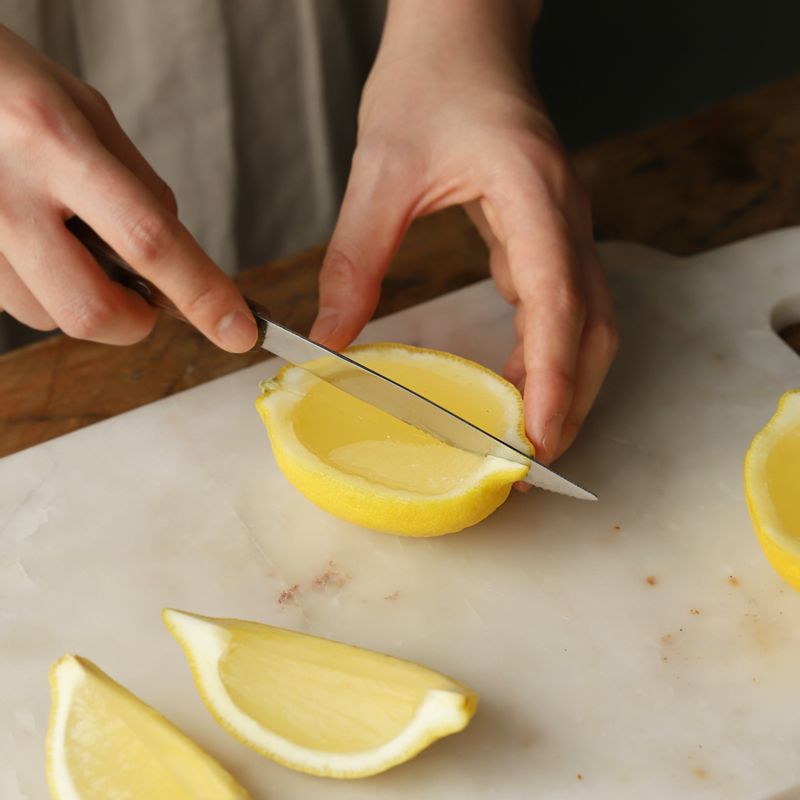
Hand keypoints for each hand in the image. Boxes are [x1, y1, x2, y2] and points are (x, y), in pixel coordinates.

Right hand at [0, 26, 255, 350]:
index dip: (201, 294)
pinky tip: (34, 240)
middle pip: (93, 310)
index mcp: (56, 142)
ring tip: (66, 238)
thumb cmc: (13, 88)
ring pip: (50, 316)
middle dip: (135, 321)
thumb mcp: (88, 114)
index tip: (239, 332)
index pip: (149, 240)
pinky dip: (45, 288)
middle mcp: (8, 193)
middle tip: (143, 295)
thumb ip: (139, 188)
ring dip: (83, 298)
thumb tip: (178, 262)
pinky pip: (17, 305)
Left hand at [310, 0, 617, 463]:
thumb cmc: (429, 80)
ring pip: (586, 321)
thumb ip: (354, 259)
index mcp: (532, 194)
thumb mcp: (380, 170)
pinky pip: (560, 304)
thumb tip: (328, 339)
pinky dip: (545, 353)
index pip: (556, 299)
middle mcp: (564, 215)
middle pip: (593, 326)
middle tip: (529, 460)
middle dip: (570, 397)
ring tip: (524, 436)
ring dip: (563, 382)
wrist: (465, 30)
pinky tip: (513, 382)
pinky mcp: (546, 232)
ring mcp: (563, 225)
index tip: (538, 436)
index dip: (552, 375)